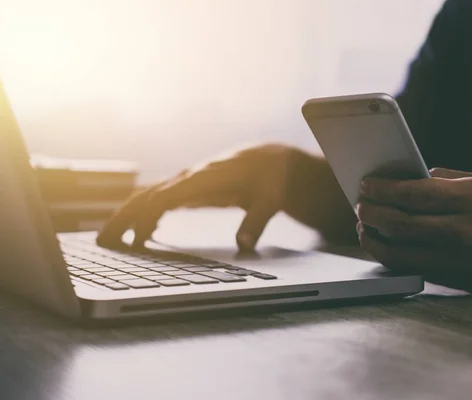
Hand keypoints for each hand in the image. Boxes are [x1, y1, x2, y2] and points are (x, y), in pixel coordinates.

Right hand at [97, 144, 356, 249]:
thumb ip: (257, 221)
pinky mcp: (191, 188)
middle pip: (149, 195)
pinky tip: (141, 235)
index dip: (149, 215)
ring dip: (128, 217)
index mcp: (207, 176)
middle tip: (103, 241)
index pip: (169, 195)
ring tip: (110, 242)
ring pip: (149, 197)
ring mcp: (188, 182)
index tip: (134, 237)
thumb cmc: (272, 176)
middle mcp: (192, 177)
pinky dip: (146, 216)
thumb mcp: (272, 198)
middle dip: (125, 216)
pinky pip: (160, 201)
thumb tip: (245, 244)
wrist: (274, 159)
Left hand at [356, 168, 471, 292]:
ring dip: (374, 240)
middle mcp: (461, 230)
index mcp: (470, 200)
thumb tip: (414, 177)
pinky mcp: (457, 279)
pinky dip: (393, 257)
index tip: (366, 185)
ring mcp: (458, 259)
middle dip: (370, 214)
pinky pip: (414, 268)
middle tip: (360, 206)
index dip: (382, 190)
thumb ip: (448, 179)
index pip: (412, 194)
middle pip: (399, 224)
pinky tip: (385, 247)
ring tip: (364, 228)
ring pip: (399, 253)